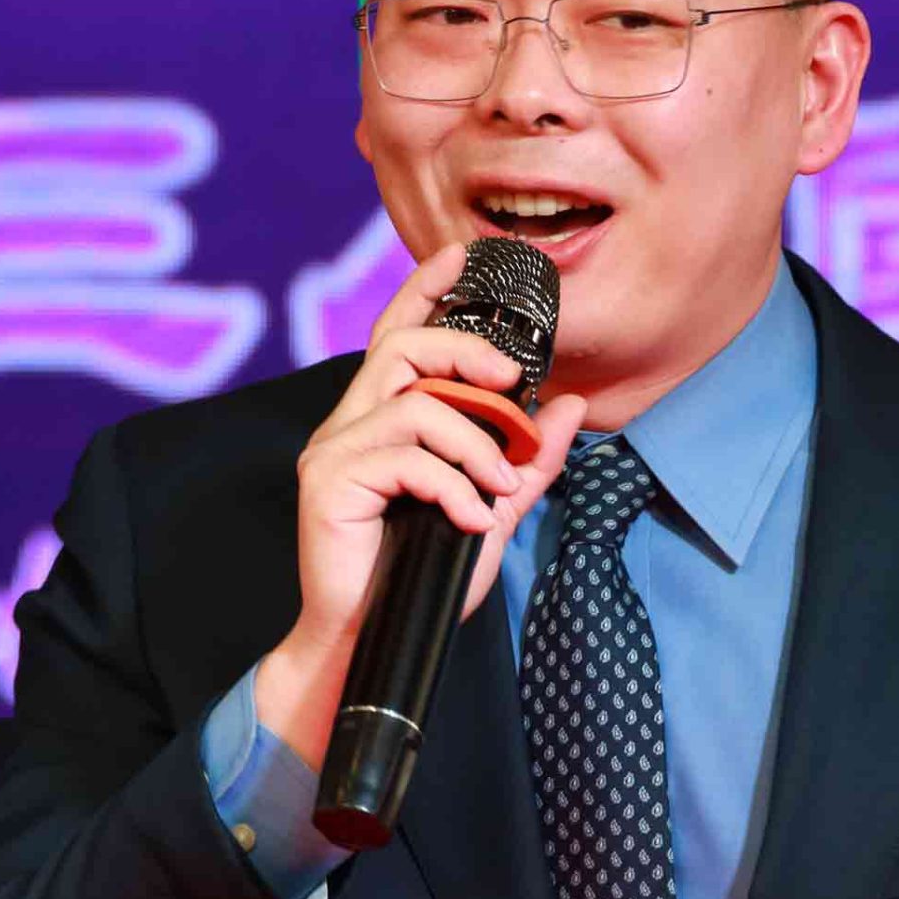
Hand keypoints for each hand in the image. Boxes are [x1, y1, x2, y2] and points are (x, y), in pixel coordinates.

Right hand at [257, 240, 586, 770]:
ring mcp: (332, 452)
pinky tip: (469, 519)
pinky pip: (403, 456)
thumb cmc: (420, 578)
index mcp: (381, 419)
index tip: (464, 256)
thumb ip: (526, 459)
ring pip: (414, 404)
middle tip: (511, 383)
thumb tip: (571, 403)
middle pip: (402, 348)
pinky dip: (452, 486)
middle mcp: (349, 424)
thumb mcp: (491, 509)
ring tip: (496, 489)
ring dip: (474, 444)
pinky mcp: (327, 484)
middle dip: (464, 353)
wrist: (370, 643)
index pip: (398, 334)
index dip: (426, 289)